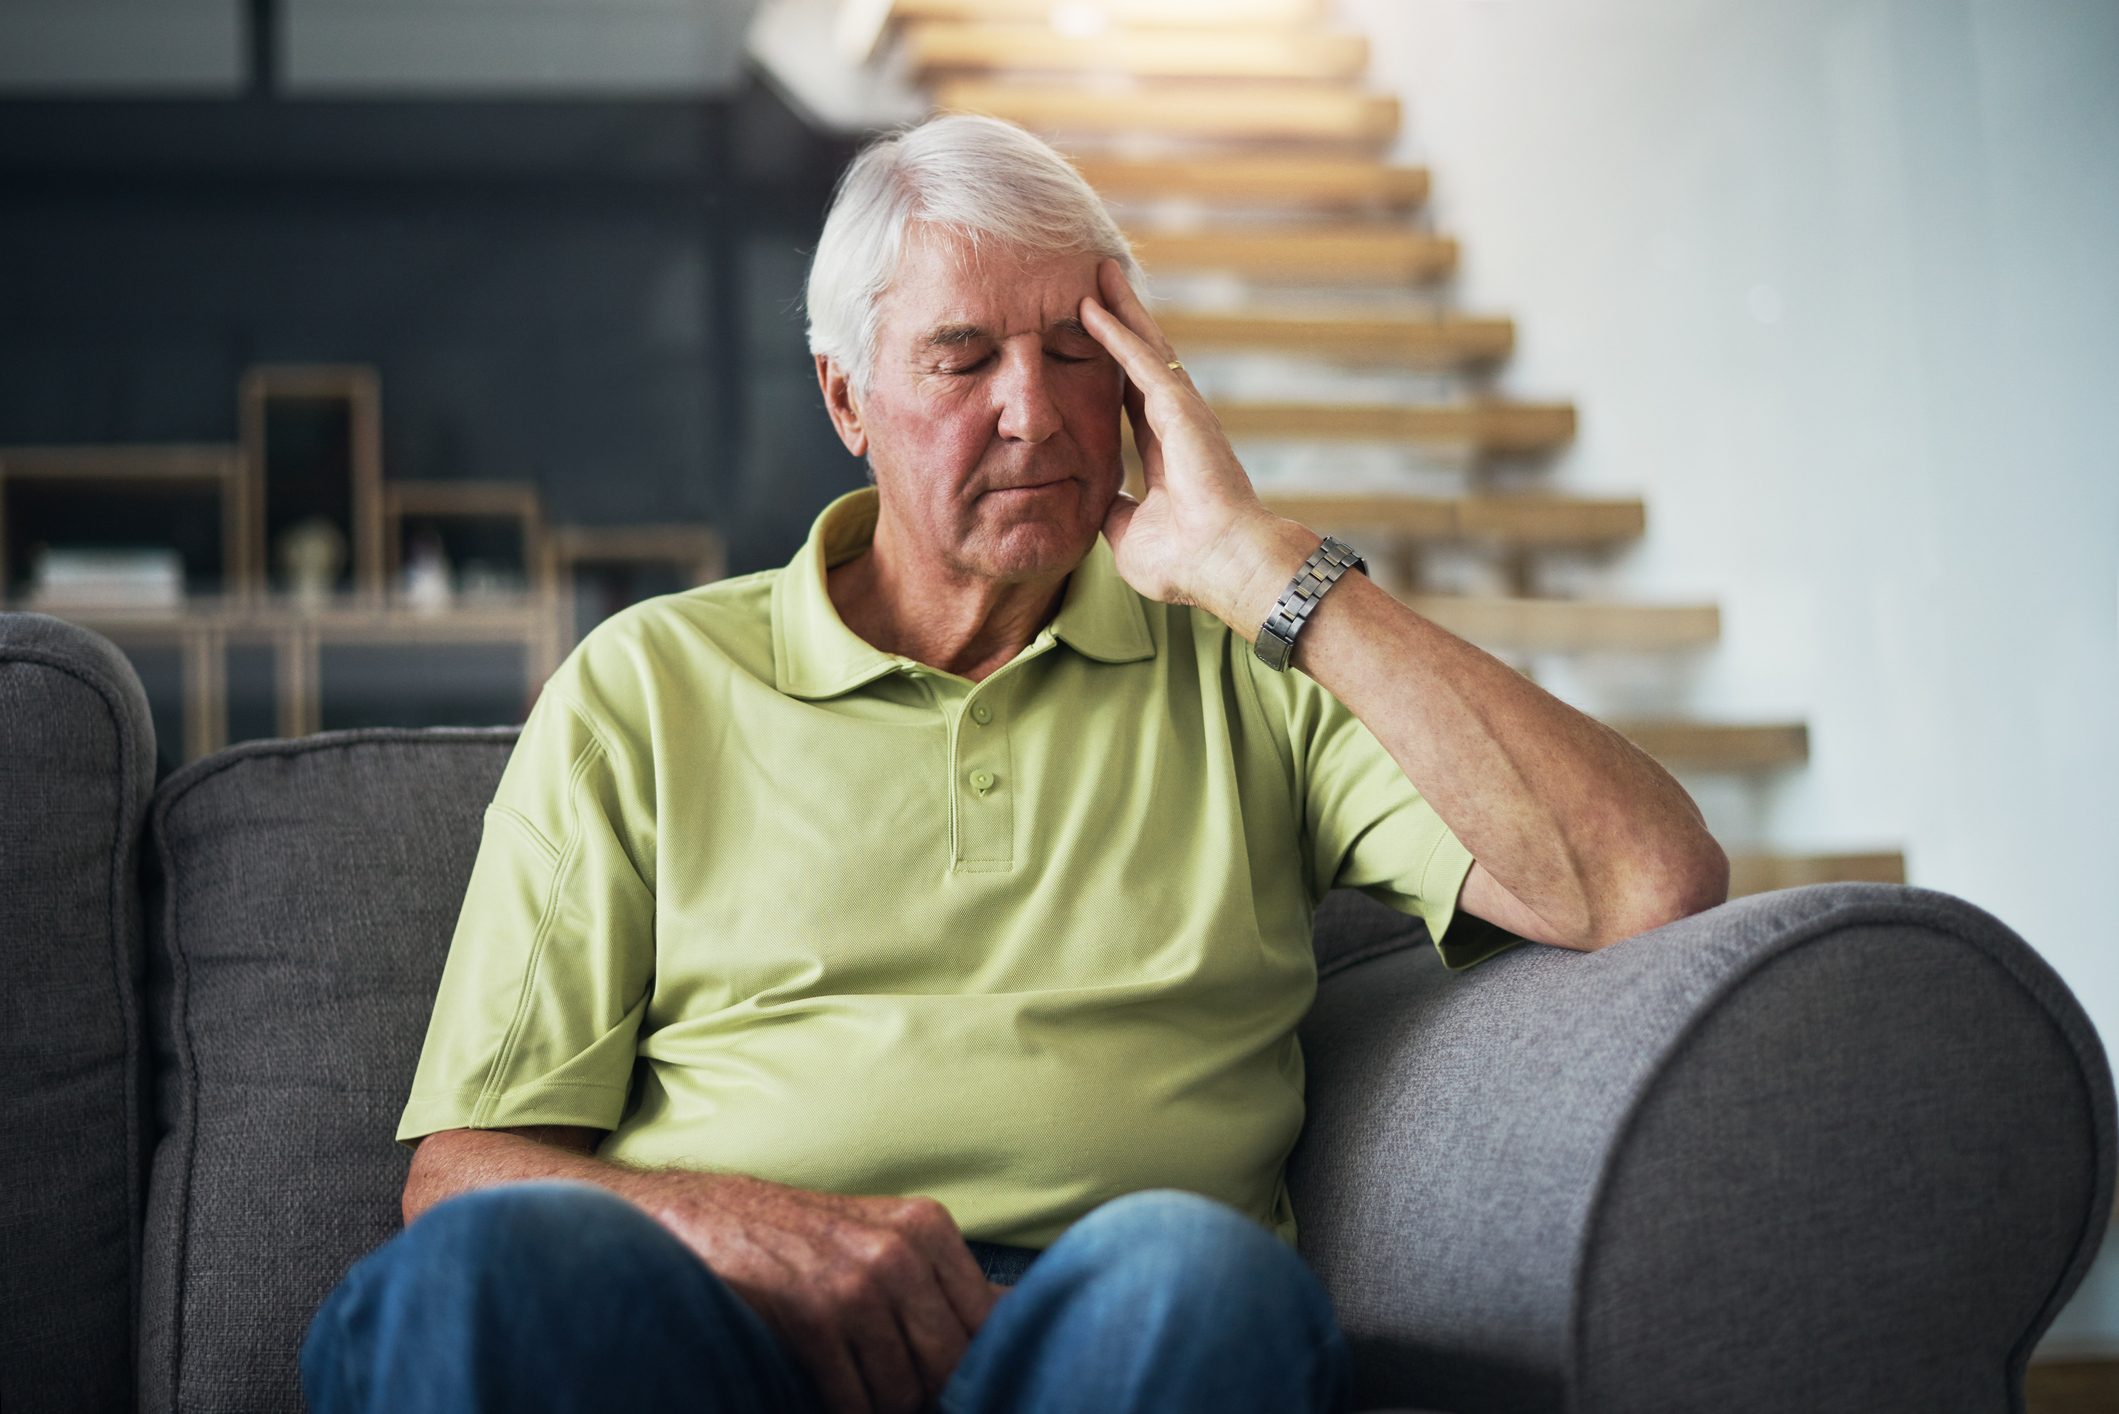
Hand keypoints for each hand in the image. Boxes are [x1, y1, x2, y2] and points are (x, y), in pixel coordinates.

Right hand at [642, 1171, 1006, 1413]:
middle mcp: (899, 1252)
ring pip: (903, 1392)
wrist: (710, 1220)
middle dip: (927, 1392)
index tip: (945, 1377)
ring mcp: (857, 1285)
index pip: (985, 1323)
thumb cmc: (804, 1236)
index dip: (970, 1365)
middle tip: (898, 1391)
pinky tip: (829, 1392)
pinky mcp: (813, 1319)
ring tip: (859, 1387)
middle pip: (950, 1364)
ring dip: (881, 1407)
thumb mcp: (885, 1234)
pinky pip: (854, 1401)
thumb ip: (944, 1277)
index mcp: (927, 1227)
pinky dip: (846, 1411)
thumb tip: (1011, 1316)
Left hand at [1079, 257, 1300, 627]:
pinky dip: (1115, 331)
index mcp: (1166, 452)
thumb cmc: (1186, 562)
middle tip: (1096, 284)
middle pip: (1141, 359)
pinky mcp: (1180, 407)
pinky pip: (1141, 360)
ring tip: (1099, 273)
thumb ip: (1113, 512)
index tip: (1093, 344)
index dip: (1112, 369)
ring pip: (1144, 347)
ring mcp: (1182, 412)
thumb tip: (1092, 507)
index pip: (1131, 398)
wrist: (1224, 565)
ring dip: (1121, 309)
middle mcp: (1177, 423)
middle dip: (1121, 320)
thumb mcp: (1129, 534)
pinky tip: (1092, 306)